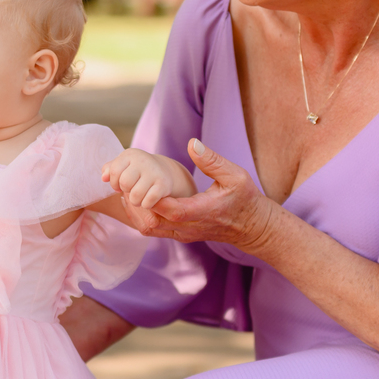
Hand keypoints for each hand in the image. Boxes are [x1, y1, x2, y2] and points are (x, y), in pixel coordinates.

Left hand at [101, 148, 195, 208]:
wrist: (164, 171)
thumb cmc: (137, 170)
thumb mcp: (123, 165)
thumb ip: (109, 169)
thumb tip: (104, 177)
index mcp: (130, 154)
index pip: (114, 171)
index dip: (114, 183)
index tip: (119, 186)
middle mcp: (143, 160)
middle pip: (125, 183)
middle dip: (125, 191)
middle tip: (130, 191)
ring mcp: (154, 172)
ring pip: (135, 195)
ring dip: (135, 201)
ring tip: (138, 197)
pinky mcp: (163, 185)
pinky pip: (148, 202)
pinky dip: (145, 205)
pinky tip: (147, 200)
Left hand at [116, 138, 279, 253]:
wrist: (253, 228)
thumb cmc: (245, 199)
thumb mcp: (235, 175)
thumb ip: (212, 160)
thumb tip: (192, 143)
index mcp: (202, 212)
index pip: (171, 209)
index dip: (152, 197)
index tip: (137, 181)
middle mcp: (189, 227)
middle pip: (152, 222)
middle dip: (135, 203)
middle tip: (124, 183)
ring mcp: (183, 234)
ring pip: (149, 229)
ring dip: (135, 211)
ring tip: (126, 189)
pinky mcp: (180, 235)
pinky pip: (154, 230)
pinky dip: (141, 216)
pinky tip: (136, 198)